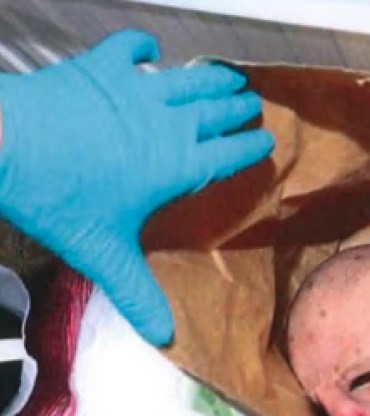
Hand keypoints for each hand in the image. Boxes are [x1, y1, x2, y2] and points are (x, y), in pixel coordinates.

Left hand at [0, 30, 273, 345]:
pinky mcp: (100, 69)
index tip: (266, 142)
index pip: (228, 154)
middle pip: (215, 111)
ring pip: (186, 79)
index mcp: (177, 165)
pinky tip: (150, 48)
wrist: (7, 142)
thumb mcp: (103, 252)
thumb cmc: (61, 199)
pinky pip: (130, 49)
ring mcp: (135, 91)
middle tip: (253, 104)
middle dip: (238, 108)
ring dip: (211, 77)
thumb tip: (165, 338)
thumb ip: (138, 293)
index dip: (250, 148)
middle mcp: (167, 123)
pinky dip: (142, 46)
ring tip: (229, 76)